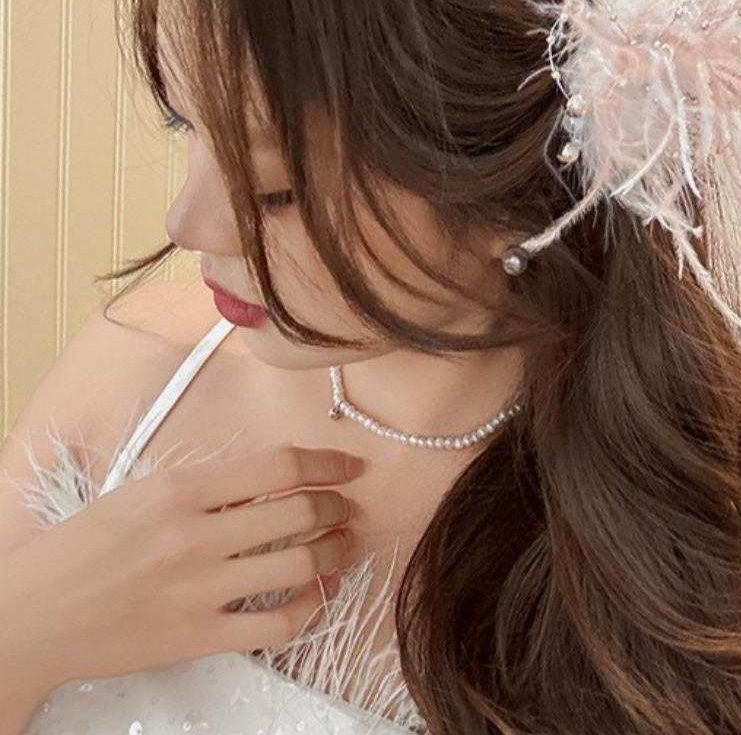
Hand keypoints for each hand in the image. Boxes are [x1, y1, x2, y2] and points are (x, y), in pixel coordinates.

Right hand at [2, 442, 365, 689]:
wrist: (31, 617)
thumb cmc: (84, 548)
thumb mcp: (143, 494)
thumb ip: (209, 487)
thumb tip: (275, 480)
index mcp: (179, 490)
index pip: (279, 466)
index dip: (327, 463)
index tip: (350, 466)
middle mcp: (195, 536)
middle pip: (299, 512)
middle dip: (337, 507)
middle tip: (346, 507)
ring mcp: (199, 590)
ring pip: (299, 564)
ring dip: (336, 552)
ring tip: (344, 544)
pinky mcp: (198, 637)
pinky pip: (277, 623)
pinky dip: (310, 606)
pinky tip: (318, 593)